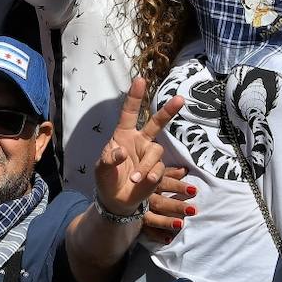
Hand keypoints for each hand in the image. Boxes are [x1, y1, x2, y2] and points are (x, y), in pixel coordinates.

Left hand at [94, 78, 182, 217]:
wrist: (116, 201)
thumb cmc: (106, 180)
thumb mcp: (101, 170)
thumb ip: (109, 159)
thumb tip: (122, 152)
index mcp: (122, 135)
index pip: (129, 113)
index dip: (135, 97)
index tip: (141, 80)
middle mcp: (139, 142)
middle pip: (156, 123)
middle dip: (168, 111)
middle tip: (180, 99)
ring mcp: (149, 155)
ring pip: (156, 152)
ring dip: (147, 165)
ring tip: (136, 178)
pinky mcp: (156, 170)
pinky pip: (158, 168)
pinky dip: (151, 175)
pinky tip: (144, 180)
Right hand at [142, 166, 193, 244]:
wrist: (115, 190)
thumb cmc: (139, 179)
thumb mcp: (152, 172)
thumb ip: (168, 172)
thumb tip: (184, 170)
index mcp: (147, 183)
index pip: (164, 183)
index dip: (178, 186)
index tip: (194, 190)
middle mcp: (142, 197)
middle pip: (160, 202)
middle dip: (176, 206)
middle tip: (192, 210)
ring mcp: (138, 211)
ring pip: (152, 218)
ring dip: (166, 222)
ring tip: (180, 225)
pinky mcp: (136, 222)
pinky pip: (146, 230)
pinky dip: (157, 235)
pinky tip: (169, 239)